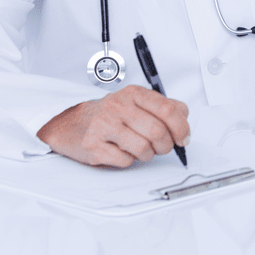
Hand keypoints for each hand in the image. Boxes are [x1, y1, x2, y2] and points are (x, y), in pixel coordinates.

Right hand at [37, 85, 190, 167]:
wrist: (70, 124)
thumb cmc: (108, 115)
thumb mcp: (135, 102)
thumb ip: (162, 106)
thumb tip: (184, 118)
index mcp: (133, 94)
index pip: (168, 109)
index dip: (181, 127)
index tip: (183, 138)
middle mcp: (118, 106)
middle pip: (158, 131)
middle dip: (165, 146)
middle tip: (162, 148)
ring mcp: (104, 125)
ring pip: (144, 148)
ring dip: (147, 155)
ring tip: (140, 150)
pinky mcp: (93, 145)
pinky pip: (125, 161)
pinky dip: (129, 160)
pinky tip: (122, 151)